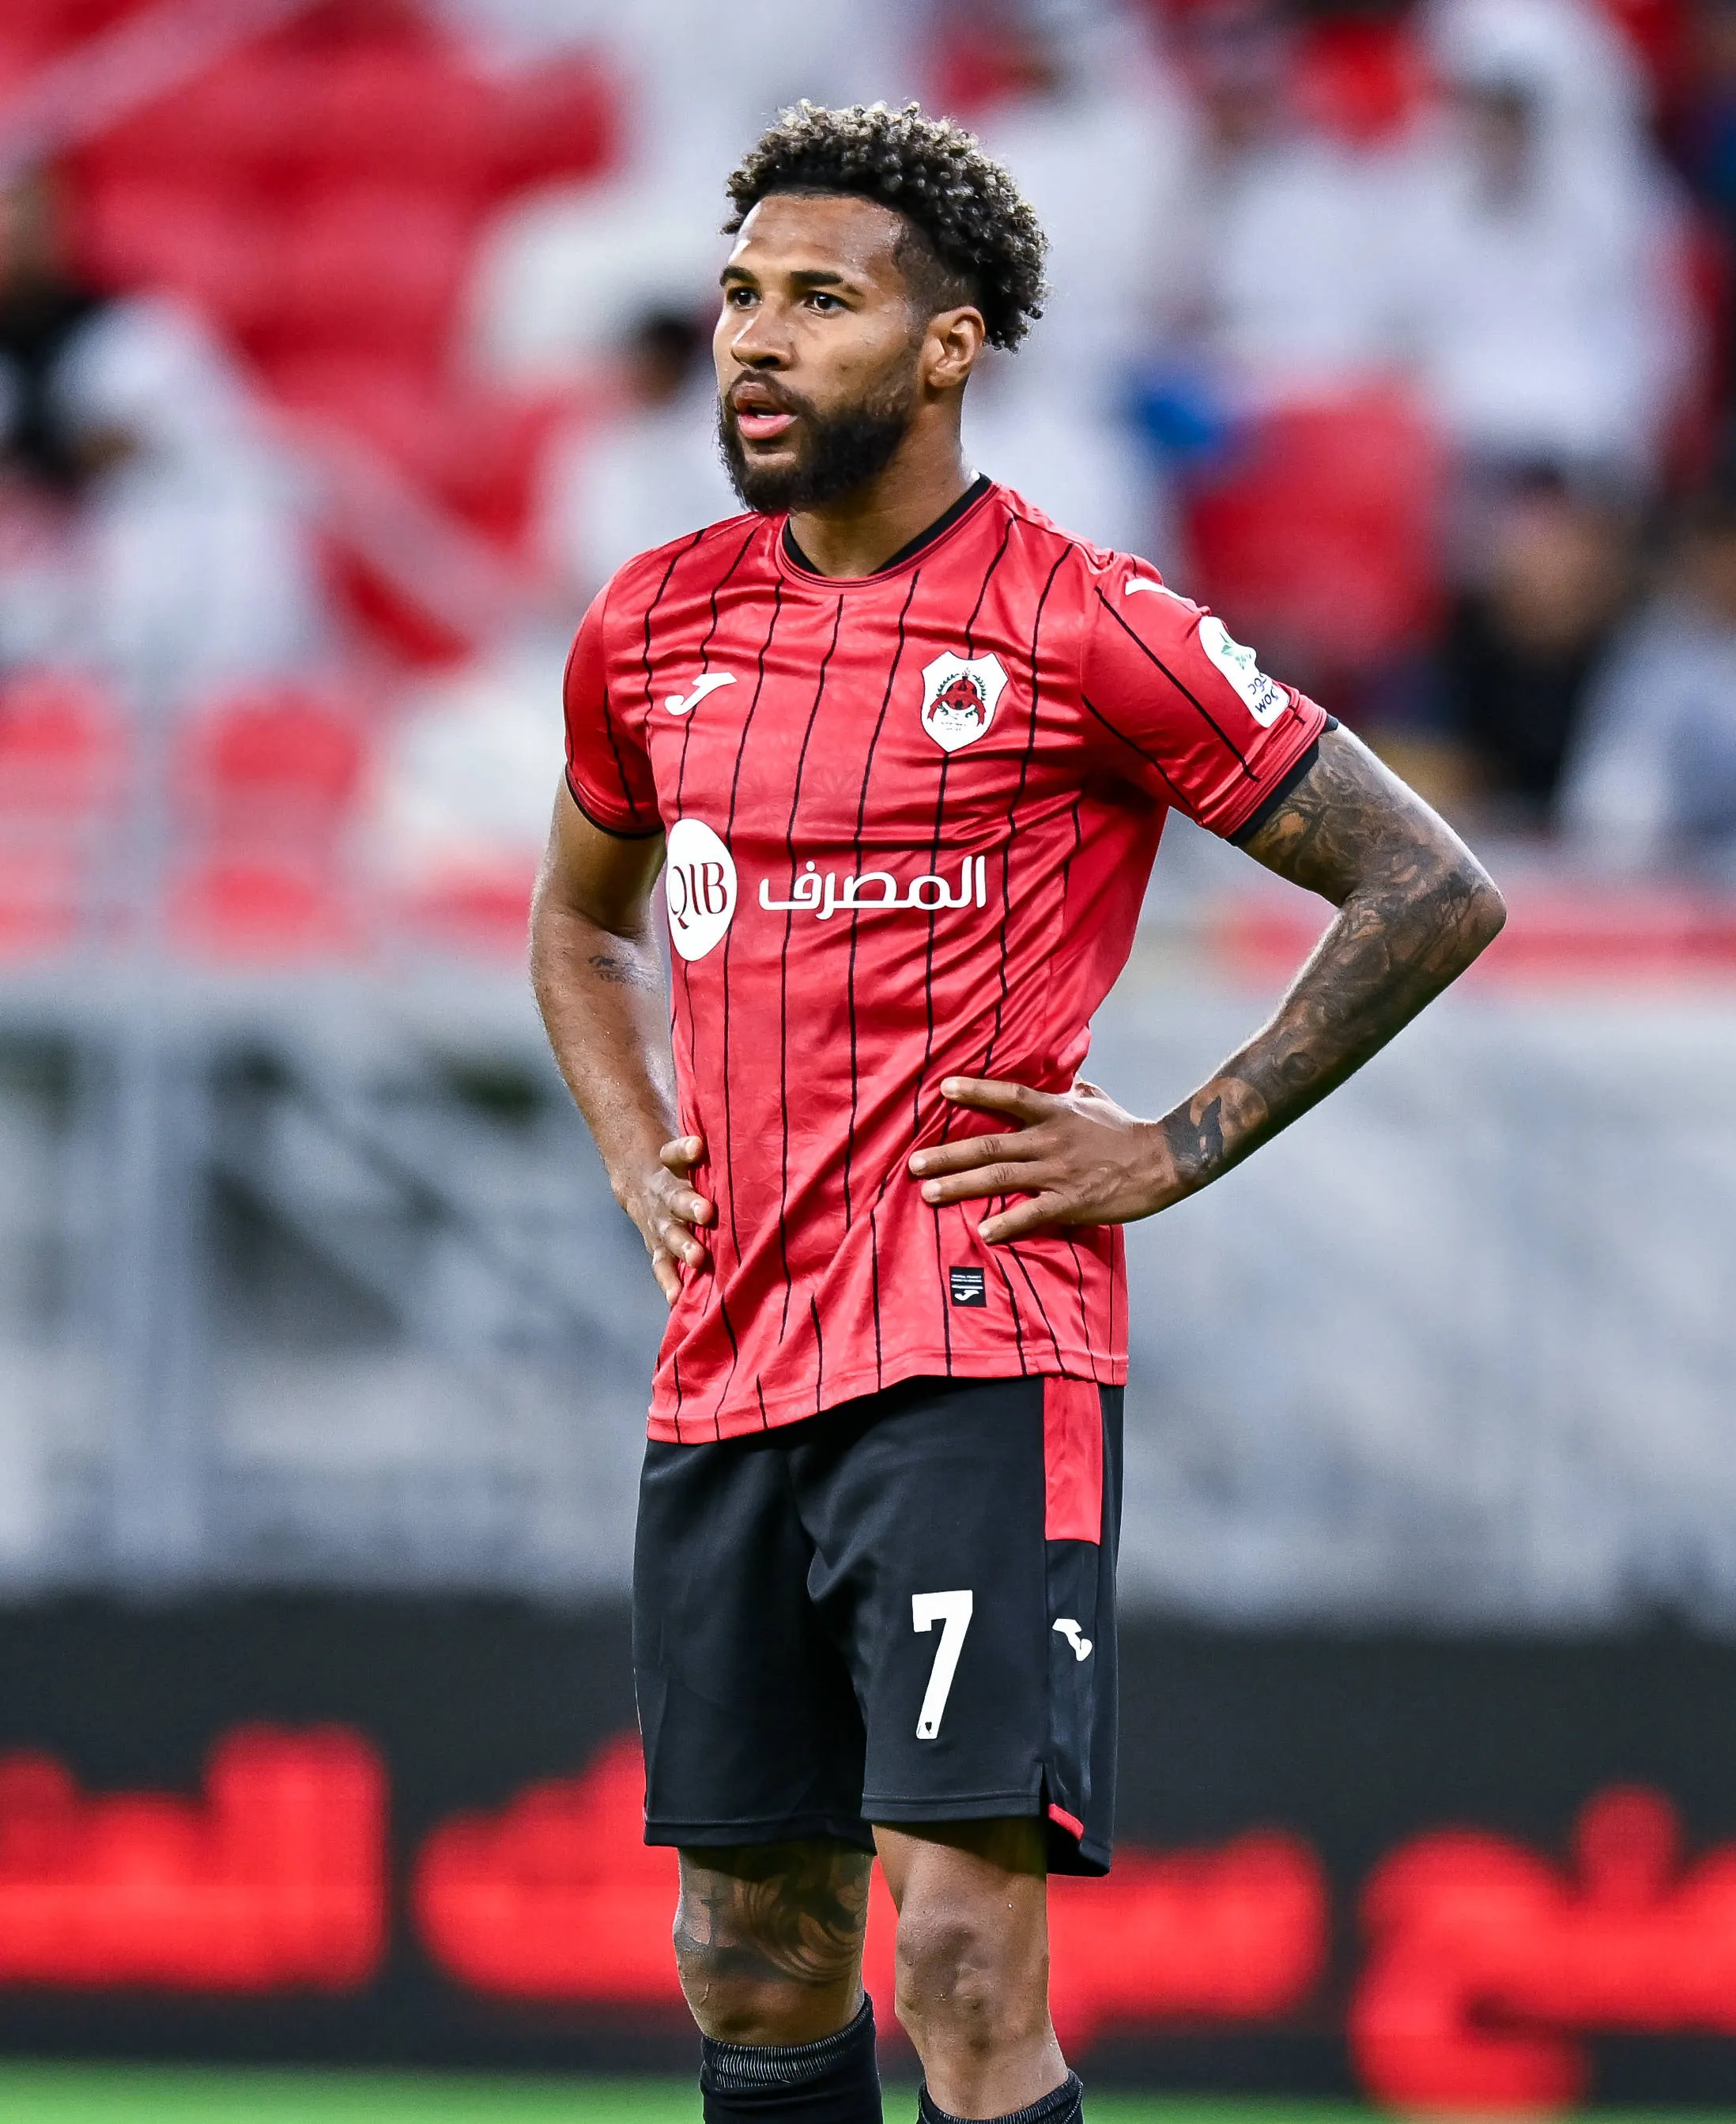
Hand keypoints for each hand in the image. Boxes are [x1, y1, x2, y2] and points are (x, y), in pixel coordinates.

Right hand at [624, 1133, 715, 1303]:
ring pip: (668, 1232)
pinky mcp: (655, 1245)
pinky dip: (669, 1281)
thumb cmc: (687, 1165)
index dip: (685, 1149)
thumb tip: (770, 1133)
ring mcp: (658, 1221)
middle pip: (675, 1196)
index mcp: (673, 1164)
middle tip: (707, 1212)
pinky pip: (660, 1264)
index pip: (676, 1152)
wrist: (640, 1180)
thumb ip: (721, 1147)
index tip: (698, 1146)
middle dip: (690, 1206)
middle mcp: (665, 1192)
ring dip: (683, 1246)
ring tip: (697, 1259)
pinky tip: (677, 1298)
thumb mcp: (694, 1150)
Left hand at [909, 1077, 1179, 1243]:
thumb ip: (1074, 1088)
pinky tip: (984, 1232)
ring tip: (927, 1193)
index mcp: (1056, 1111)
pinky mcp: (1072, 1200)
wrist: (1164, 1161)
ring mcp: (1059, 1171)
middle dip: (948, 1154)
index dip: (977, 1091)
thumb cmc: (1127, 1129)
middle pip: (990, 1144)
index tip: (943, 1088)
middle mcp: (1050, 1139)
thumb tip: (1067, 1074)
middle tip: (913, 1163)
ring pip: (1001, 1177)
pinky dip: (1008, 1223)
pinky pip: (1034, 1213)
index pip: (1011, 1096)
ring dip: (961, 1186)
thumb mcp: (1097, 1100)